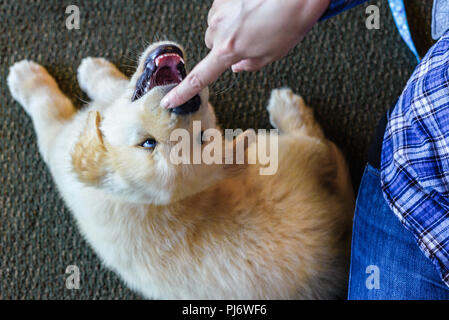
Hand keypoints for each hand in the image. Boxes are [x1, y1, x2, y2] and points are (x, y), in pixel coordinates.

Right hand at [161, 0, 329, 108]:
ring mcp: (220, 8)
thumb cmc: (290, 22)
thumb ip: (250, 64)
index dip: (183, 91)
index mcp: (229, 50)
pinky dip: (235, 11)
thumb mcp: (272, 54)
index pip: (200, 77)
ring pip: (217, 25)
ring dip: (231, 26)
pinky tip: (253, 8)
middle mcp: (219, 28)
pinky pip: (224, 8)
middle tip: (250, 41)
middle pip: (211, 44)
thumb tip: (238, 67)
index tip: (168, 100)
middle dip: (225, 45)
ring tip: (256, 21)